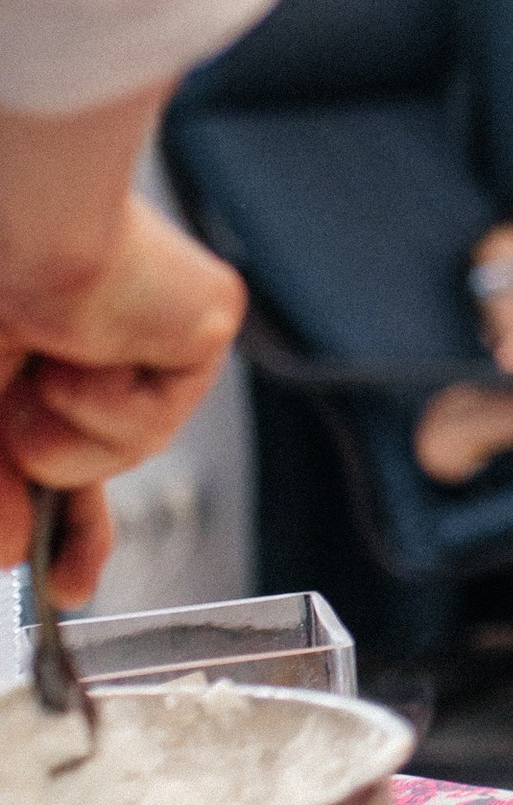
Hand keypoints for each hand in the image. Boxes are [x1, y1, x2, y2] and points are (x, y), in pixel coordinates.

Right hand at [0, 198, 241, 567]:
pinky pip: (150, 425)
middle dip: (77, 530)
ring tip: (36, 371)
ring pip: (116, 454)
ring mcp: (151, 332)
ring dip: (54, 437)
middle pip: (97, 465)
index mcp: (34, 338)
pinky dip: (103, 407)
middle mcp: (96, 336)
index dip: (55, 520)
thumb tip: (11, 554)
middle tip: (67, 577)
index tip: (61, 584)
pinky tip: (87, 354)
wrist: (18, 220)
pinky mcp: (201, 329)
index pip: (46, 443)